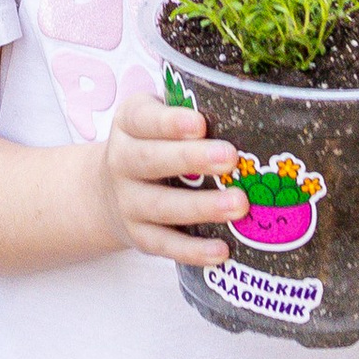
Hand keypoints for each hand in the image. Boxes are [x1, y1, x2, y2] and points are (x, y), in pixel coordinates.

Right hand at [95, 94, 248, 265]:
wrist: (106, 191)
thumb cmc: (153, 144)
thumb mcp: (156, 119)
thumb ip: (188, 111)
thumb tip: (252, 107)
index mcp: (129, 124)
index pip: (144, 119)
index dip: (170, 122)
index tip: (200, 123)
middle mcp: (122, 161)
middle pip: (151, 160)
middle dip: (191, 159)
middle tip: (230, 158)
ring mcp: (128, 202)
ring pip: (161, 206)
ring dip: (201, 206)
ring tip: (239, 204)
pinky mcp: (139, 236)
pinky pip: (165, 244)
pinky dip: (192, 250)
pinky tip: (222, 251)